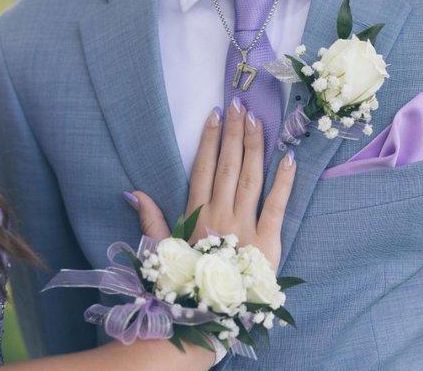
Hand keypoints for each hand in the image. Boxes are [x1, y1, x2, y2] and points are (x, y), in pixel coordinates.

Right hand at [127, 98, 296, 271]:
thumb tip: (133, 191)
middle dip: (234, 133)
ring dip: (254, 146)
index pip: (203, 168)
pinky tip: (289, 157)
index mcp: (196, 215)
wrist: (208, 318)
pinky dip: (284, 181)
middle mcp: (220, 214)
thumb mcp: (163, 251)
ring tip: (257, 120)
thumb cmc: (185, 284)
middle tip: (239, 105)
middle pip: (228, 165)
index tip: (216, 114)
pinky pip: (277, 205)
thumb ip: (150, 220)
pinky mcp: (268, 241)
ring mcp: (245, 226)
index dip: (210, 139)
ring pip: (250, 177)